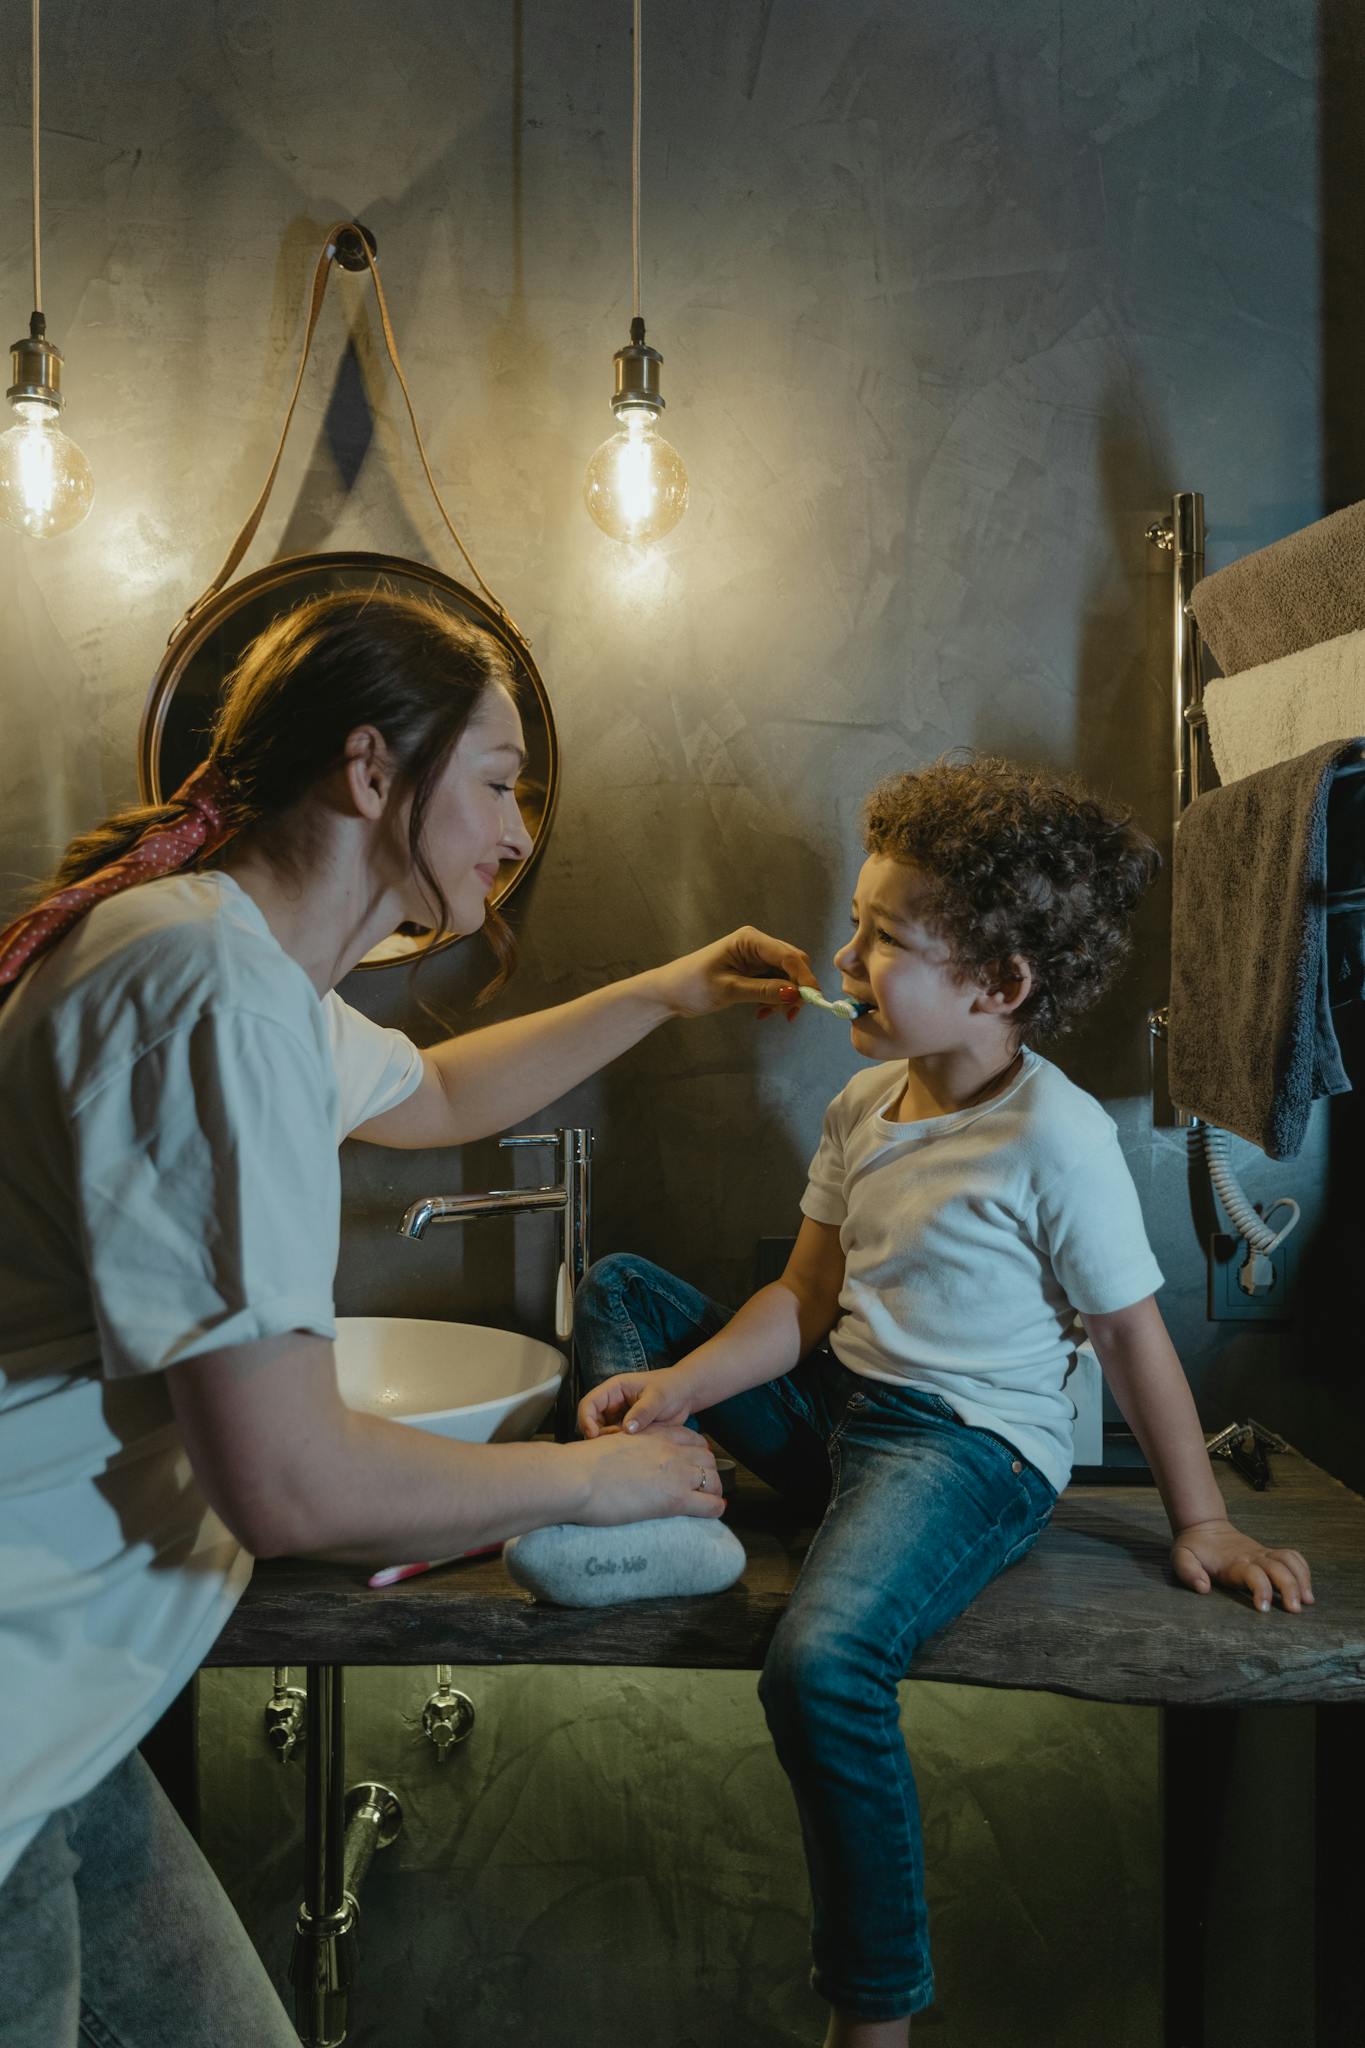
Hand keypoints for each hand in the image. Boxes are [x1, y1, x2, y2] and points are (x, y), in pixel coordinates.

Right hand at [574, 1425, 724, 1524]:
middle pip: (707, 1457)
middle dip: (708, 1470)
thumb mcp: (612, 1444)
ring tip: (709, 1500)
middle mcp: (671, 1451)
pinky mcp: (675, 1499)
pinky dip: (716, 1509)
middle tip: (702, 1484)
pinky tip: (713, 1513)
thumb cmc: (583, 1464)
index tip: (694, 1462)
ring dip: (714, 1489)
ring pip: (714, 1479)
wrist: (578, 1477)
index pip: (691, 1438)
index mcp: (655, 1435)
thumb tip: (619, 1462)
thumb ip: (625, 1448)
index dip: (697, 1451)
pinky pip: (710, 1504)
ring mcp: (676, 1474)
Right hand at [578, 1367, 696, 1438]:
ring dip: (609, 1443)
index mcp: (614, 1389)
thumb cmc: (671, 1388)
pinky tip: (633, 1451)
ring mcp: (618, 1418)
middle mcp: (612, 1404)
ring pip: (602, 1434)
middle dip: (597, 1436)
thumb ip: (643, 1411)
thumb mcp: (658, 1397)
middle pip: (591, 1422)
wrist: (686, 1396)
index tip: (594, 1435)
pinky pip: (616, 1441)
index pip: (588, 1403)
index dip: (586, 1419)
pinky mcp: (626, 1430)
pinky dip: (619, 1447)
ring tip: (627, 1447)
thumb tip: (627, 1429)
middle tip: (615, 1445)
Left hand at [646, 926, 816, 1020]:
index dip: (804, 978)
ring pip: (787, 976)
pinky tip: (763, 1012)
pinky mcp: (754, 971)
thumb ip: (764, 991)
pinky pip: (776, 983)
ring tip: (768, 1015)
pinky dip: (775, 999)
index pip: (788, 956)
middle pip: (793, 964)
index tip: (813, 1000)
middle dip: (796, 989)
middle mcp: (757, 945)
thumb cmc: (692, 984)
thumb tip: (795, 994)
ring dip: (785, 997)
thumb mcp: (729, 989)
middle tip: (789, 1014)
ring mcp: (757, 957)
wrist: (670, 991)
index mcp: (750, 940)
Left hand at [1170, 1518, 1313, 1613]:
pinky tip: (1306, 1589)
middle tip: (1295, 1610)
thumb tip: (1203, 1588)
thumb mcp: (1181, 1558)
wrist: (1204, 1527)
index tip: (1263, 1609)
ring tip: (1308, 1601)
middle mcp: (1252, 1556)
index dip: (1261, 1589)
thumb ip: (1188, 1572)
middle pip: (1278, 1568)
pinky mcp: (1268, 1553)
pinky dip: (1303, 1570)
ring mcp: (1262, 1553)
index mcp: (1232, 1562)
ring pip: (1289, 1560)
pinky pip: (1292, 1557)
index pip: (1253, 1574)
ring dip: (1302, 1579)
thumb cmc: (1193, 1549)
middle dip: (1289, 1588)